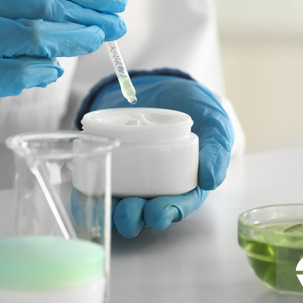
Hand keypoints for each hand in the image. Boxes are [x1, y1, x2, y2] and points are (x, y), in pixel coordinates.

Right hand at [0, 0, 126, 138]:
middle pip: (45, 4)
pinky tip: (55, 68)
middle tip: (117, 23)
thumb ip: (14, 7)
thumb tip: (73, 12)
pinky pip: (21, 69)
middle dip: (89, 15)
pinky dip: (44, 70)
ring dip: (75, 40)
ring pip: (38, 34)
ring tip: (98, 42)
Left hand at [79, 70, 234, 236]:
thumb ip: (218, 148)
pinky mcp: (107, 164)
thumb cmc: (197, 109)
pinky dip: (87, 195)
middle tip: (130, 214)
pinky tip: (84, 198)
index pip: (177, 204)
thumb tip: (210, 180)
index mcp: (183, 183)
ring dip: (112, 211)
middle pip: (145, 210)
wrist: (164, 85)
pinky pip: (95, 185)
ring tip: (110, 208)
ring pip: (119, 203)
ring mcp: (129, 177)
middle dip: (136, 217)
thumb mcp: (215, 124)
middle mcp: (155, 186)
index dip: (168, 212)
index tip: (159, 213)